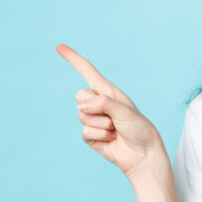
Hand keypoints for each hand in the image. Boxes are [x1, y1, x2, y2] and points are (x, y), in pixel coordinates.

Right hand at [57, 43, 164, 178]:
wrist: (143, 154)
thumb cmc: (139, 129)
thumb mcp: (124, 110)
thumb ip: (103, 103)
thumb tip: (82, 107)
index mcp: (108, 92)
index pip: (88, 72)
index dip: (74, 59)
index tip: (59, 47)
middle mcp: (99, 104)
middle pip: (80, 96)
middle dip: (95, 106)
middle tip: (114, 117)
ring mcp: (93, 120)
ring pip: (82, 116)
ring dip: (102, 125)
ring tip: (116, 130)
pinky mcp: (90, 136)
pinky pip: (85, 132)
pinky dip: (100, 136)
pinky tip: (111, 140)